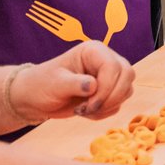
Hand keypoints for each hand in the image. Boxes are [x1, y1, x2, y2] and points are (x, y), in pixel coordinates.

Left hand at [13, 42, 134, 120]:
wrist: (37, 99)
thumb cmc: (42, 85)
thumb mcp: (55, 84)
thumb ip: (74, 84)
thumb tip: (93, 86)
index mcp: (93, 51)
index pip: (113, 66)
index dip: (106, 88)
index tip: (89, 105)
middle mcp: (105, 60)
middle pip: (127, 75)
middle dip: (111, 97)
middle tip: (89, 109)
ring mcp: (109, 76)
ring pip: (127, 90)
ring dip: (108, 106)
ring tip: (84, 110)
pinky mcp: (109, 91)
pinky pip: (118, 104)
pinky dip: (104, 112)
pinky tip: (86, 112)